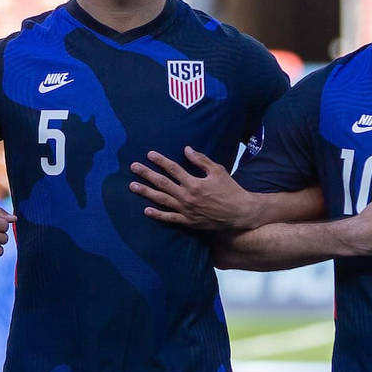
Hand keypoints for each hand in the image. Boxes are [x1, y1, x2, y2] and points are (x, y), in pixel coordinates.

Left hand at [129, 147, 258, 229]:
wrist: (239, 212)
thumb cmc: (230, 189)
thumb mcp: (218, 171)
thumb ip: (201, 160)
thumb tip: (186, 149)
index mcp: (194, 183)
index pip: (173, 169)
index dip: (160, 161)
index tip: (150, 154)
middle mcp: (187, 197)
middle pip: (162, 183)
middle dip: (146, 174)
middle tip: (133, 167)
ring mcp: (186, 210)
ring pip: (162, 200)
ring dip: (146, 192)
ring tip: (132, 186)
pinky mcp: (188, 221)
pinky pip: (169, 218)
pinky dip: (157, 215)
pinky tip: (146, 210)